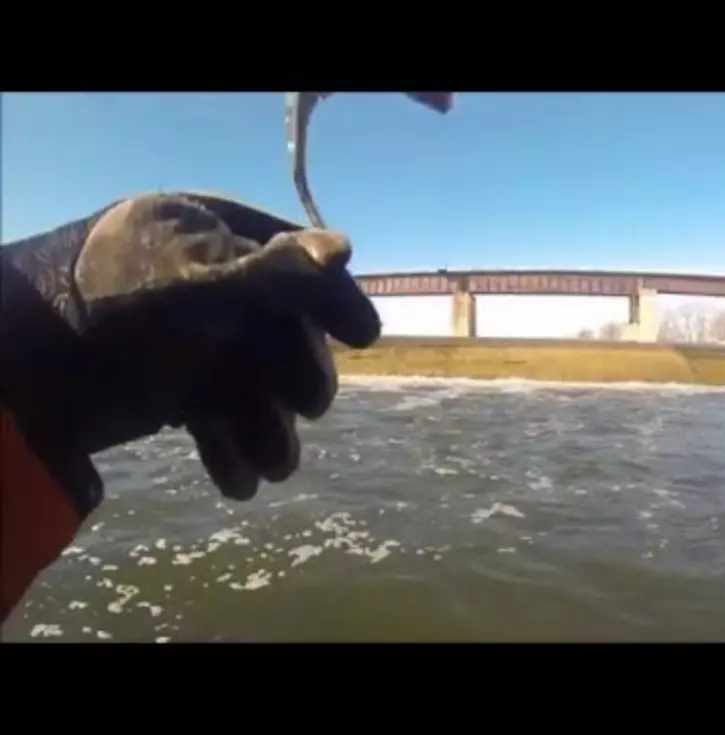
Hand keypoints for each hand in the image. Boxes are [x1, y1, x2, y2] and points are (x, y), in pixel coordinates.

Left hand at [0, 192, 379, 513]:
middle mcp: (202, 285)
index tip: (365, 335)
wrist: (19, 384)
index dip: (330, 298)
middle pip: (279, 331)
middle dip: (296, 379)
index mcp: (204, 237)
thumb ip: (268, 271)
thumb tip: (345, 247)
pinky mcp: (171, 388)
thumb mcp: (191, 286)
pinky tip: (238, 482)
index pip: (290, 260)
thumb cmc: (108, 318)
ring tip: (274, 468)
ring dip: (268, 429)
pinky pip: (219, 414)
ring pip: (252, 382)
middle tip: (309, 404)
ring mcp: (187, 339)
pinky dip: (231, 447)